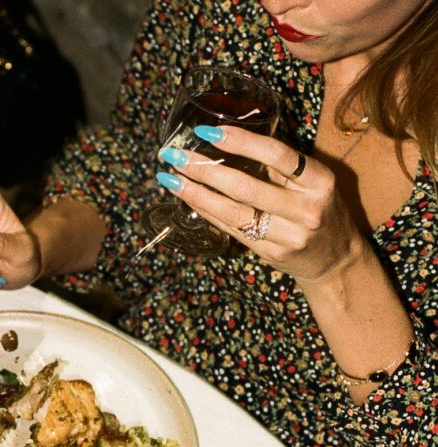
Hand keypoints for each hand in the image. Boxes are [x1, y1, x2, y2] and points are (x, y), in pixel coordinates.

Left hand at [156, 125, 366, 284]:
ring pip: (233, 213)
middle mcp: (305, 209)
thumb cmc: (319, 208)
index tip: (207, 131)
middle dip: (205, 169)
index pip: (277, 155)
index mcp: (319, 180)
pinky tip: (187, 198)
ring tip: (170, 178)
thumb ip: (282, 165)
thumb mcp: (314, 181)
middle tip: (173, 154)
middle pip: (246, 187)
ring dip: (196, 194)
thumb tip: (232, 138)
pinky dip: (207, 212)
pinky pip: (232, 230)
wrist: (334, 259)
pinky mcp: (270, 254)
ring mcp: (287, 235)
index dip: (241, 141)